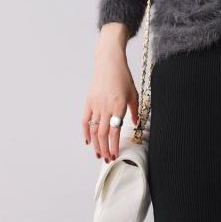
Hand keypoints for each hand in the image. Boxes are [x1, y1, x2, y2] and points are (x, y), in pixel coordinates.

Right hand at [81, 43, 139, 162]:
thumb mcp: (133, 94)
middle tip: (107, 159)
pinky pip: (85, 120)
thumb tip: (135, 124)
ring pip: (93, 130)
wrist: (109, 63)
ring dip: (96, 144)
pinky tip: (88, 141)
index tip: (115, 154)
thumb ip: (135, 111)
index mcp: (118, 106)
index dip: (114, 145)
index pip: (115, 131)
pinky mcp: (88, 102)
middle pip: (102, 134)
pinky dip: (85, 132)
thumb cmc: (123, 77)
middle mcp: (105, 107)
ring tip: (99, 154)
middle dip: (105, 149)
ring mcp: (95, 105)